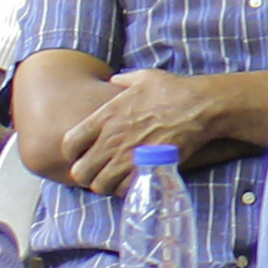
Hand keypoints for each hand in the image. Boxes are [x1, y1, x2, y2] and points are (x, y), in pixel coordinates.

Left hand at [57, 71, 242, 187]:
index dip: (71, 153)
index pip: (69, 144)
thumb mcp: (143, 77)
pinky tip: (131, 182)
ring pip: (99, 186)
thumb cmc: (172, 90)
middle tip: (96, 172)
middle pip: (80, 172)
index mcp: (104, 117)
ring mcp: (127, 157)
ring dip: (105, 185)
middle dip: (86, 175)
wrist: (198, 106)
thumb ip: (122, 80)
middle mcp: (110, 140)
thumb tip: (114, 79)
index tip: (80, 154)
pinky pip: (123, 191)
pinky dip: (124, 190)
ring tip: (113, 180)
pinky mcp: (145, 170)